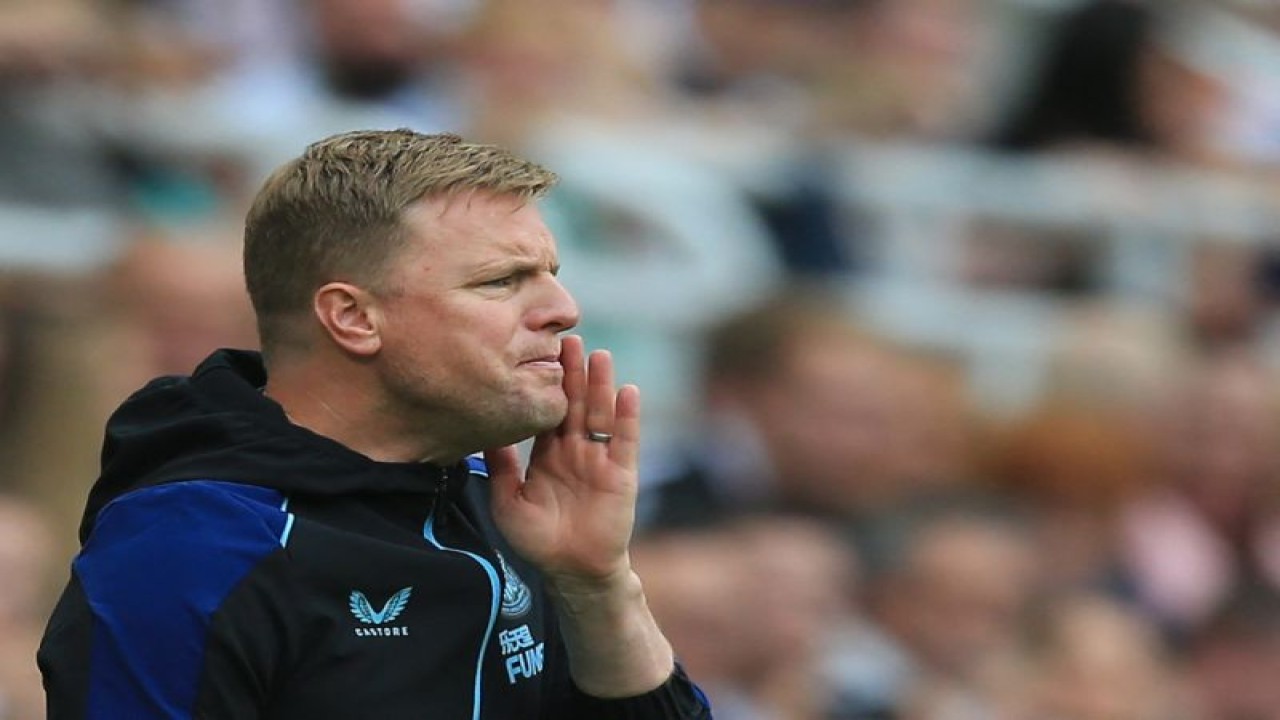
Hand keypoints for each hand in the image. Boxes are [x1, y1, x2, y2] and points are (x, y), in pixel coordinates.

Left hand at [486, 335, 639, 587]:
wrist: (571, 570)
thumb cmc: (538, 540)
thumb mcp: (508, 500)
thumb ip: (500, 466)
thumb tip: (485, 431)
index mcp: (548, 454)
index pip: (548, 410)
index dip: (545, 384)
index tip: (539, 353)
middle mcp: (575, 450)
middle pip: (575, 403)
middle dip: (573, 373)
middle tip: (569, 340)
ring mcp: (600, 459)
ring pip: (600, 414)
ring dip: (601, 385)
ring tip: (600, 355)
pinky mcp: (621, 473)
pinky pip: (625, 440)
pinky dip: (628, 416)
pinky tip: (628, 391)